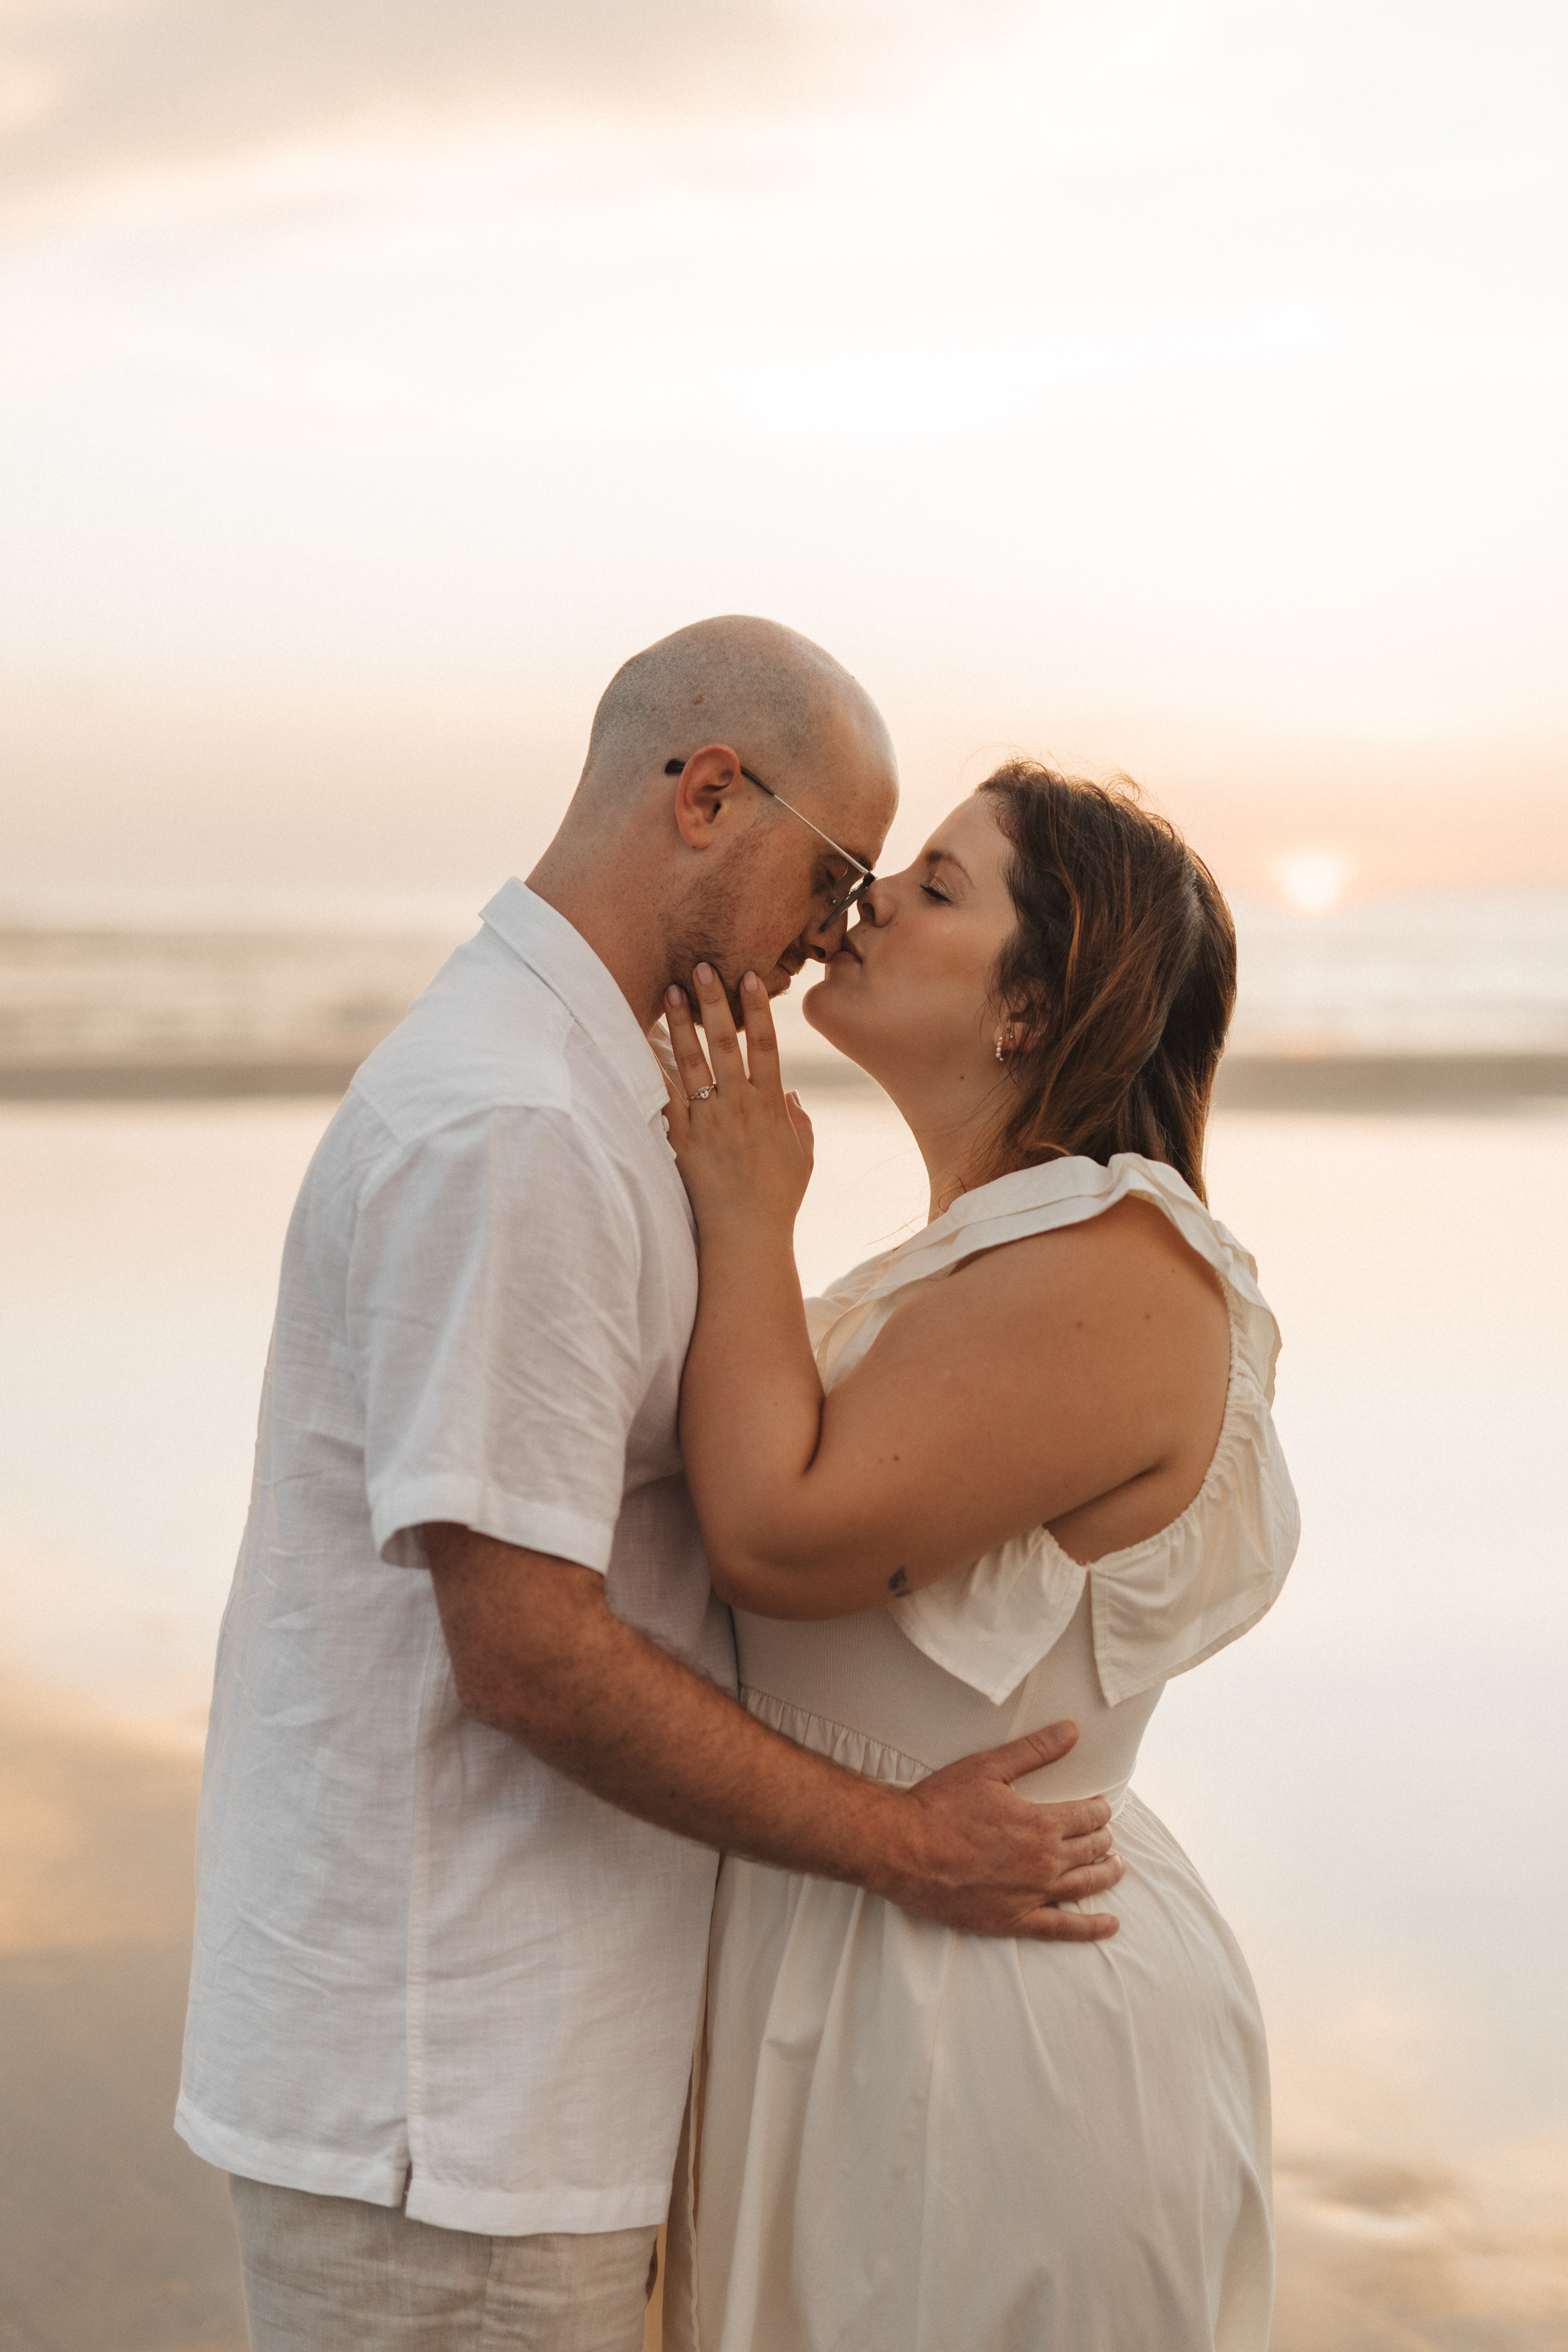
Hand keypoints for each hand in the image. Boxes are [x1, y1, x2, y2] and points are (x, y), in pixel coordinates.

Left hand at [662, 964, 814, 1231]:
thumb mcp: (802, 1157)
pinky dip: (650, 1070)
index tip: (750, 977)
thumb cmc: (778, 1200)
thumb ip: (799, 1120)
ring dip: (680, 1024)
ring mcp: (708, 1122)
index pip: (765, 1046)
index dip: (757, 1010)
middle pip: (725, 1044)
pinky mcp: (681, 1141)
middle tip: (701, 966)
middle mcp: (738, 1107)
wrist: (746, 1238)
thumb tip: (790, 1093)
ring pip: (692, 1063)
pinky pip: (664, 1098)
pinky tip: (638, 1043)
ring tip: (669, 991)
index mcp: (770, 1106)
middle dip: (714, 1003)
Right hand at [877, 1721, 1123, 1941]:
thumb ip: (1034, 1750)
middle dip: (1103, 1838)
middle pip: (1091, 1850)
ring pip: (1085, 1885)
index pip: (1089, 1817)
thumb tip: (1072, 1731)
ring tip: (1117, 1866)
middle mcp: (1045, 1863)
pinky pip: (1063, 1929)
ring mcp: (1032, 1896)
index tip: (1099, 1806)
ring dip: (1106, 1874)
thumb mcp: (987, 1767)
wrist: (902, 1850)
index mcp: (1042, 1824)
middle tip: (1104, 1833)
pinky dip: (1091, 1928)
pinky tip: (1110, 1924)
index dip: (1099, 1809)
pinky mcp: (1014, 1921)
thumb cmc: (940, 1806)